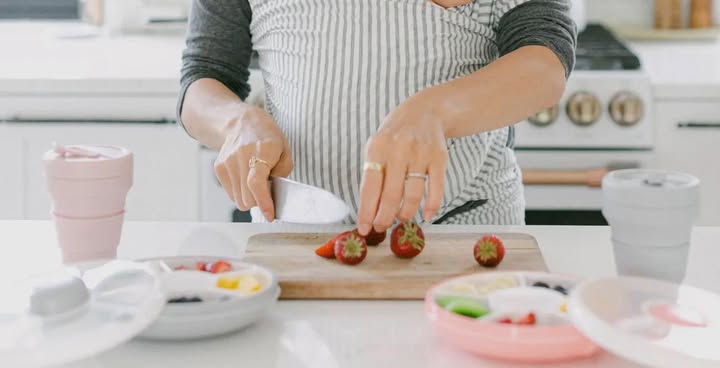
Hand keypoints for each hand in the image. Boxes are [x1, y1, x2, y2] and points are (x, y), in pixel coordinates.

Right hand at [215, 106, 292, 220]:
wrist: (242, 123)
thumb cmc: (268, 138)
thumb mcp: (285, 151)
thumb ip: (282, 173)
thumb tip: (274, 195)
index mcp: (262, 150)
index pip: (257, 183)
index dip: (263, 202)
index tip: (270, 215)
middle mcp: (241, 156)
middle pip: (247, 197)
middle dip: (260, 201)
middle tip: (268, 191)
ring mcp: (227, 162)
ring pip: (238, 200)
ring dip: (250, 198)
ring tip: (256, 182)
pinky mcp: (219, 168)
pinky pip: (231, 194)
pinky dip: (241, 192)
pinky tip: (246, 178)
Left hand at [357, 94, 447, 234]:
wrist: (425, 112)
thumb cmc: (395, 136)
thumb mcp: (378, 148)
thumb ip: (373, 176)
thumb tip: (369, 212)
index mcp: (377, 148)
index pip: (369, 187)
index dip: (366, 212)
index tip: (364, 229)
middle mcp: (398, 149)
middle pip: (391, 195)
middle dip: (385, 217)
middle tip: (382, 227)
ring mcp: (420, 153)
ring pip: (413, 195)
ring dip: (406, 213)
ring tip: (401, 219)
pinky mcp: (439, 157)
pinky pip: (436, 188)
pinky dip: (432, 206)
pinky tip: (427, 216)